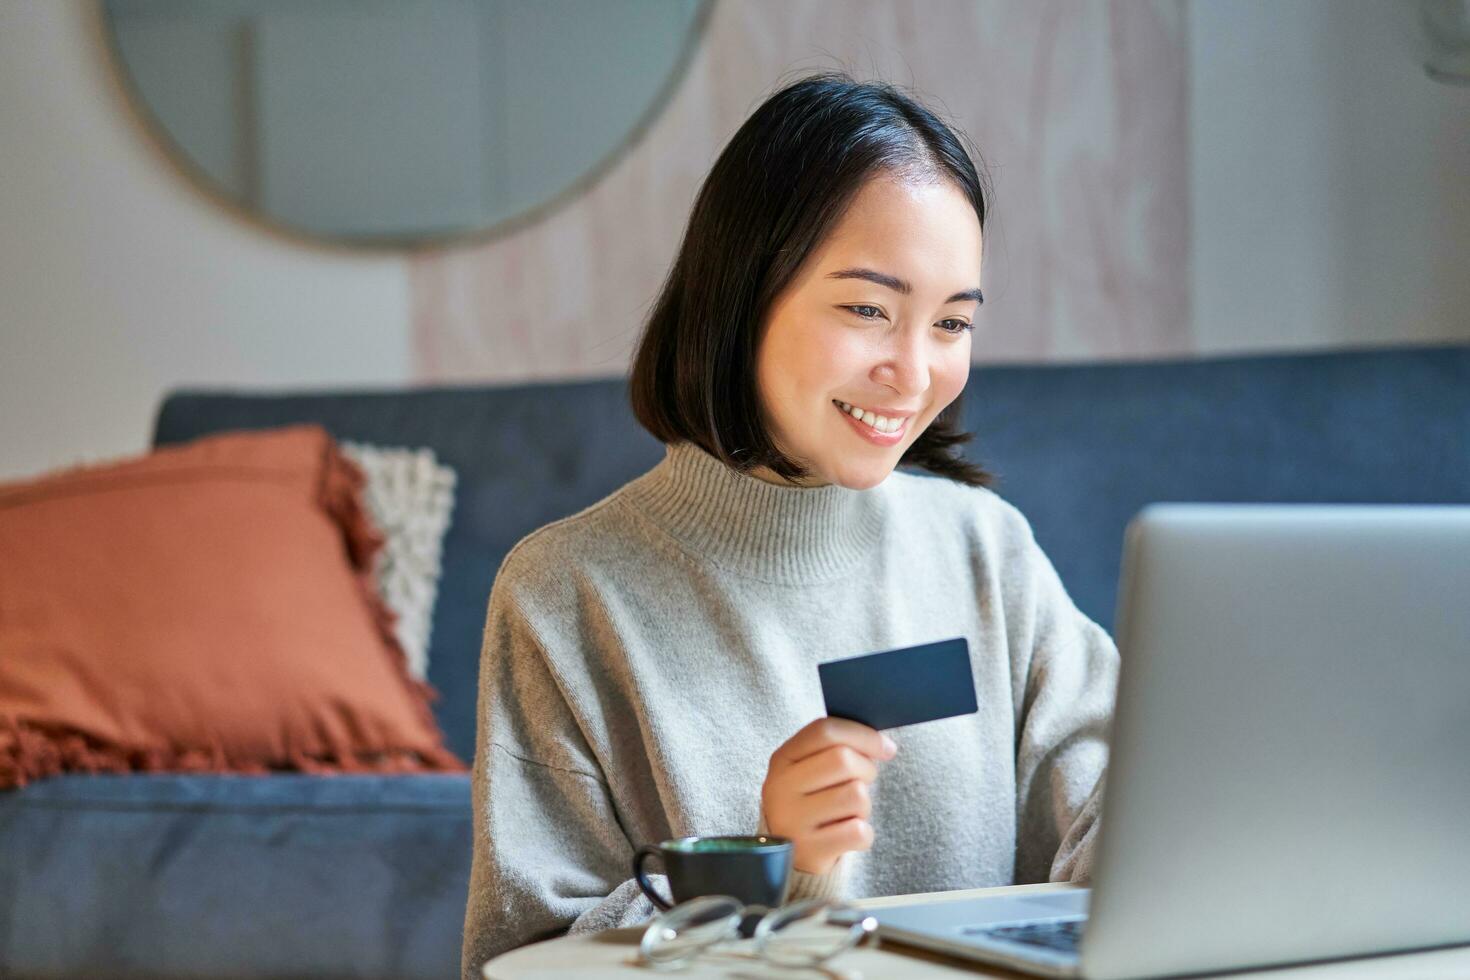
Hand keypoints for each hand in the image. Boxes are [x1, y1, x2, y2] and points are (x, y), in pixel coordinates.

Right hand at [760, 717, 897, 875]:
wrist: (791, 852)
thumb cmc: (813, 801)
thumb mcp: (811, 769)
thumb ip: (838, 748)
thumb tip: (885, 746)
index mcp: (782, 759)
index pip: (825, 731)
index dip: (862, 735)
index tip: (885, 747)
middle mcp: (780, 787)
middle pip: (843, 760)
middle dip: (866, 770)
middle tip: (862, 783)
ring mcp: (792, 820)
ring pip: (856, 796)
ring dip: (864, 805)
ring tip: (848, 812)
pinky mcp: (810, 850)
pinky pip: (859, 832)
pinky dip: (863, 833)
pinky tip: (845, 834)